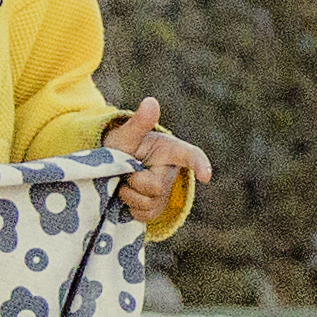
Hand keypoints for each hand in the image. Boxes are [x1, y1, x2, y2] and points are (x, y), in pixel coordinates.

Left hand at [101, 98, 214, 223]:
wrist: (111, 168)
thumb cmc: (122, 147)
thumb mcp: (126, 135)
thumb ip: (139, 123)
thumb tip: (151, 101)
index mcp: (171, 150)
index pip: (191, 156)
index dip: (200, 165)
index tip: (206, 176)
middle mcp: (173, 173)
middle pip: (157, 186)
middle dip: (133, 181)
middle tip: (123, 171)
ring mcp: (166, 194)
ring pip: (148, 202)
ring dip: (128, 195)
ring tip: (124, 182)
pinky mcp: (156, 210)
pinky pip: (143, 215)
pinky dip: (129, 207)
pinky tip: (126, 196)